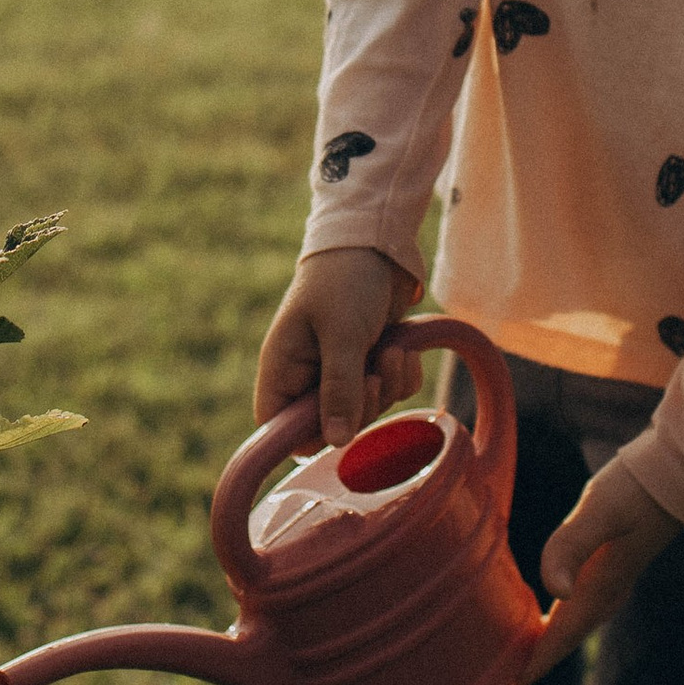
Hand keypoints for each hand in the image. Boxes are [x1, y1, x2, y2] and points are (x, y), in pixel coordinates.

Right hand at [255, 249, 426, 448]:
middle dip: (364, 404)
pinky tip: (403, 348)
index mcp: (284, 369)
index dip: (308, 436)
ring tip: (393, 350)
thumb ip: (338, 389)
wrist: (378, 243)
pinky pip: (389, 392)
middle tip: (375, 373)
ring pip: (366, 410)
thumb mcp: (342, 335)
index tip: (342, 421)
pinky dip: (401, 375)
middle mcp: (307, 375)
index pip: (280, 428)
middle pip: (332, 427)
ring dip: (388, 385)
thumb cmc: (345, 281)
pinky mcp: (369, 362)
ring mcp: (340, 370)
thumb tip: (335, 441)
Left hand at [515, 463, 683, 681]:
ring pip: (577, 622)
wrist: (680, 472)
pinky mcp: (615, 562)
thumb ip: (573, 547)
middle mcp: (608, 589)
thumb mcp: (599, 511)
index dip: (535, 661)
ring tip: (523, 653)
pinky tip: (553, 607)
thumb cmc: (636, 489)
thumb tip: (556, 592)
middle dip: (539, 659)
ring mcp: (614, 578)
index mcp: (600, 585)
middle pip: (568, 636)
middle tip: (505, 680)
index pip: (561, 635)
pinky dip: (563, 615)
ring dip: (551, 640)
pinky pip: (583, 603)